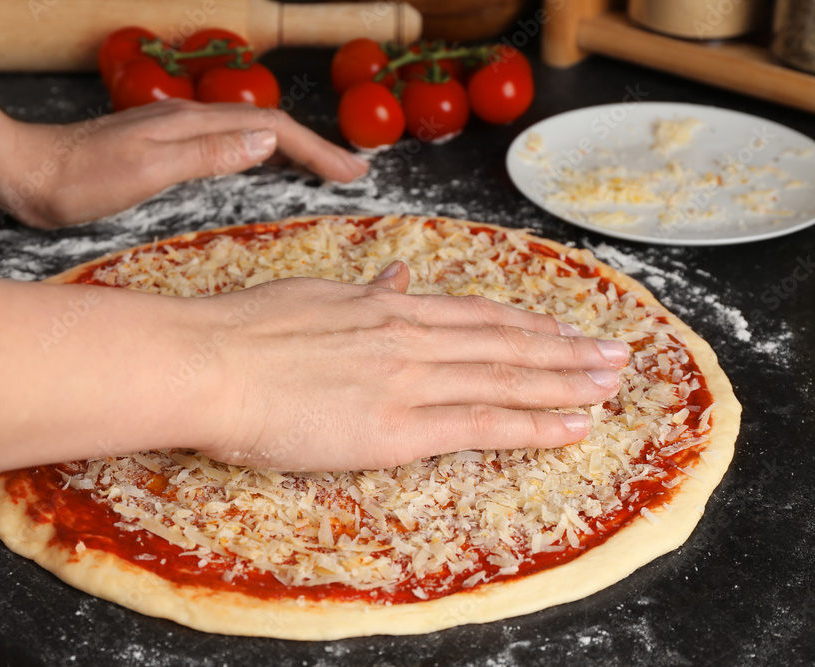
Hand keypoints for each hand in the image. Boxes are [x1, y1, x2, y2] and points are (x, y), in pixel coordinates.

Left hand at [3, 99, 368, 228]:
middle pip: (269, 126)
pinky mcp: (163, 143)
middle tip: (353, 171)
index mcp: (192, 123)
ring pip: (250, 132)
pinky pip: (227, 142)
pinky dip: (260, 153)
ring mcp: (176, 129)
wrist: (25, 173)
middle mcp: (189, 119)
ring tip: (323, 169)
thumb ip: (207, 154)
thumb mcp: (146, 170)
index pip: (272, 130)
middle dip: (315, 147)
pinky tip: (262, 164)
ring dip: (292, 149)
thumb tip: (268, 139)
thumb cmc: (78, 181)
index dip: (317, 150)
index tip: (352, 172)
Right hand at [187, 262, 629, 470]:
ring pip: (508, 376)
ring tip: (611, 382)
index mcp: (384, 307)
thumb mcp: (311, 295)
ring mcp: (410, 379)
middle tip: (614, 353)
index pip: (473, 314)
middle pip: (505, 342)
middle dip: (565, 349)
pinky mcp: (399, 426)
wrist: (211, 362)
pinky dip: (536, 423)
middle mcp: (410, 336)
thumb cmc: (244, 330)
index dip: (524, 322)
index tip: (559, 327)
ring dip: (567, 381)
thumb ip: (362, 292)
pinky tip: (573, 425)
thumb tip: (395, 276)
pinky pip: (484, 422)